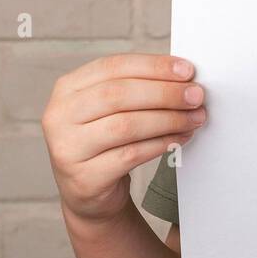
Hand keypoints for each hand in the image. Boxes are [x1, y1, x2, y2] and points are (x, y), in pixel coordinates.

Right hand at [42, 53, 206, 223]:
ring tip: (194, 118)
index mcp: (68, 88)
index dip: (154, 66)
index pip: (113, 67)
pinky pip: (131, 155)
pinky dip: (162, 144)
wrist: (88, 191)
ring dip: (169, 119)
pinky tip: (180, 138)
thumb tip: (184, 77)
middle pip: (119, 95)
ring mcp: (67, 147)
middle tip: (196, 95)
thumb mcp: (110, 108)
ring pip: (126, 125)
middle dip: (165, 92)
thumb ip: (138, 87)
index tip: (187, 70)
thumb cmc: (105, 140)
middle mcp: (60, 115)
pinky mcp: (84, 176)